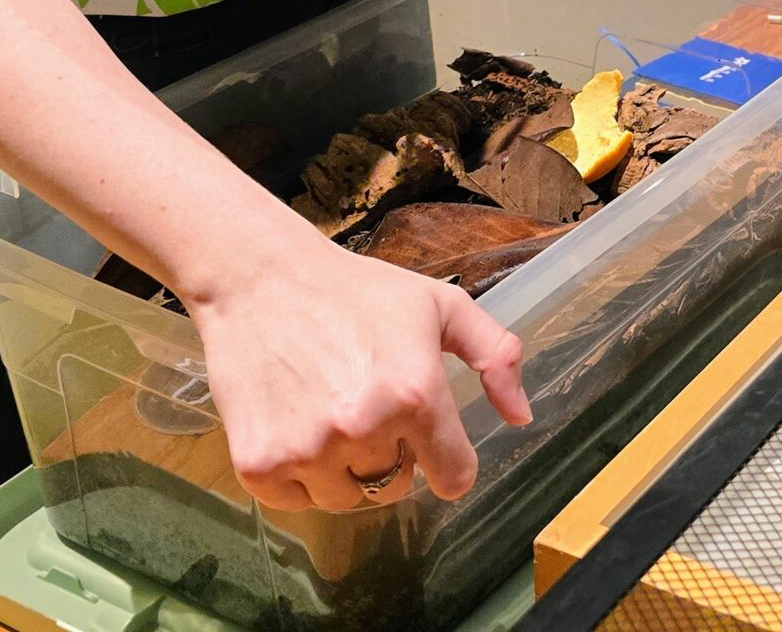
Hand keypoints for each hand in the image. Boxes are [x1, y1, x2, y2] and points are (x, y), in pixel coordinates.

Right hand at [195, 230, 529, 511]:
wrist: (261, 279)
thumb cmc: (356, 292)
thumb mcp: (440, 305)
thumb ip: (495, 355)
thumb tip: (522, 415)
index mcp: (417, 392)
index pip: (454, 475)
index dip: (446, 459)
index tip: (428, 438)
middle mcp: (364, 427)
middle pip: (397, 488)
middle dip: (391, 455)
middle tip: (367, 405)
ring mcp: (308, 450)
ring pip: (347, 498)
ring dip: (344, 469)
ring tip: (329, 412)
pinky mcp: (259, 464)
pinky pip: (295, 502)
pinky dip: (298, 476)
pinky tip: (295, 423)